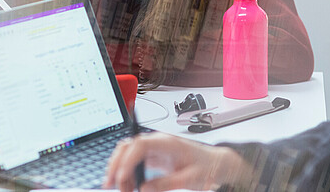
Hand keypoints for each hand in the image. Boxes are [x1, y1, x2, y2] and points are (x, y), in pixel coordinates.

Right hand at [103, 132, 250, 191]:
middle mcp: (158, 142)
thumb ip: (165, 184)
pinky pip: (134, 162)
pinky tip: (128, 185)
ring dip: (120, 170)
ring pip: (128, 153)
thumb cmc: (208, 166)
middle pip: (128, 146)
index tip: (121, 177)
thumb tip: (144, 189)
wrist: (217, 164)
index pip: (139, 145)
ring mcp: (155, 149)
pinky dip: (127, 173)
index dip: (127, 160)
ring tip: (122, 189)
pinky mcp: (154, 157)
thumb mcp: (189, 179)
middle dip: (116, 164)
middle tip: (111, 184)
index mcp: (167, 142)